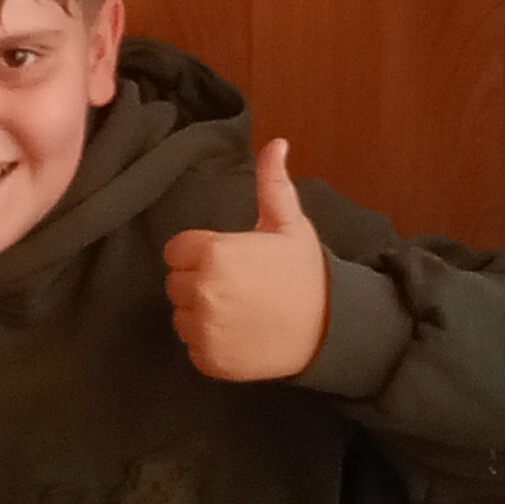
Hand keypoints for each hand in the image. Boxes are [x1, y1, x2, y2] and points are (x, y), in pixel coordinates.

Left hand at [163, 140, 330, 382]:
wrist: (329, 329)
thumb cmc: (305, 272)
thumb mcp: (289, 224)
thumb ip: (272, 184)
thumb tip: (275, 143)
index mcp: (214, 252)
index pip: (176, 250)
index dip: (199, 252)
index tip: (227, 259)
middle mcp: (201, 290)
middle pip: (175, 282)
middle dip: (198, 281)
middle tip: (236, 284)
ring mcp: (204, 329)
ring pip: (181, 315)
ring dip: (200, 313)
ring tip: (238, 310)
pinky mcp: (209, 360)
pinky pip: (192, 346)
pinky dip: (210, 342)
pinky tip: (239, 334)